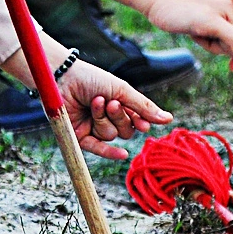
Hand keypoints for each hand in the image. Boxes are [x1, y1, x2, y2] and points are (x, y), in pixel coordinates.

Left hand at [57, 59, 172, 161]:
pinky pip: (97, 148)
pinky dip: (109, 152)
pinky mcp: (80, 136)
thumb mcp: (121, 90)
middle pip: (126, 130)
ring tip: (94, 102)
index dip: (140, 122)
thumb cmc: (91, 79)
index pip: (137, 121)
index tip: (143, 122)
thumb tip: (168, 119)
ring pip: (111, 135)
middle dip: (119, 117)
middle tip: (110, 103)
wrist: (63, 78)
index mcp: (120, 105)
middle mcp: (108, 118)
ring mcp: (94, 128)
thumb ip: (144, 106)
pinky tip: (123, 155)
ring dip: (103, 119)